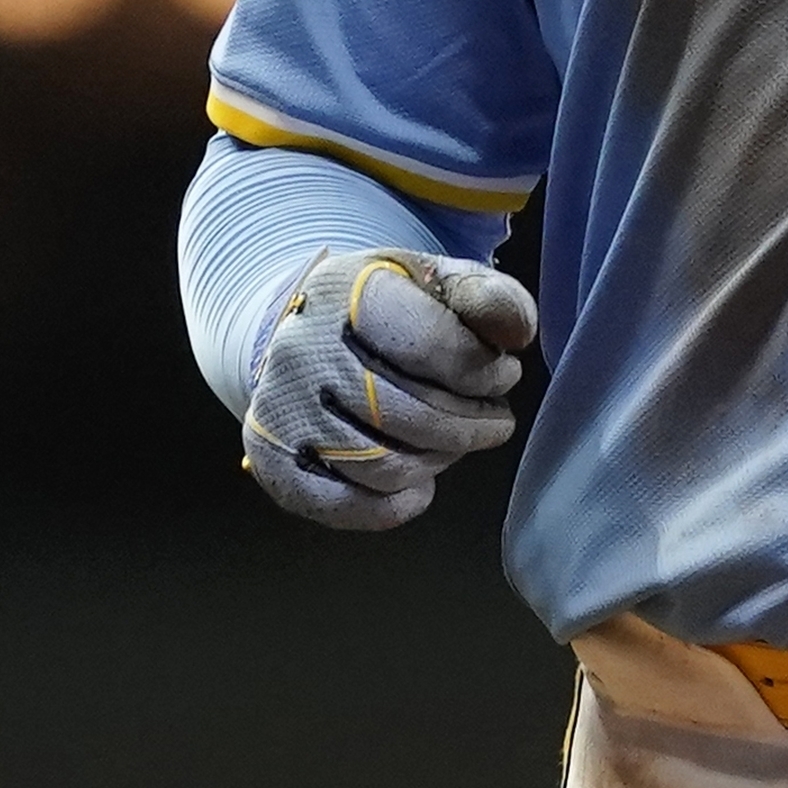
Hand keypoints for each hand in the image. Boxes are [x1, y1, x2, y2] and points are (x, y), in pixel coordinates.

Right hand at [240, 249, 536, 530]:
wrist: (309, 327)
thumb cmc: (393, 306)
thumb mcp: (441, 280)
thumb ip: (488, 297)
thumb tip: (516, 335)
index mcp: (348, 292)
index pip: (432, 347)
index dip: (486, 373)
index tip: (505, 374)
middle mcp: (300, 349)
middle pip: (408, 413)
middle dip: (471, 426)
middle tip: (495, 420)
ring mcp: (279, 407)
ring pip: (380, 464)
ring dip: (439, 461)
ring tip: (458, 440)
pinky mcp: (270, 456)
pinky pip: (337, 503)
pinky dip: (391, 507)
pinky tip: (421, 486)